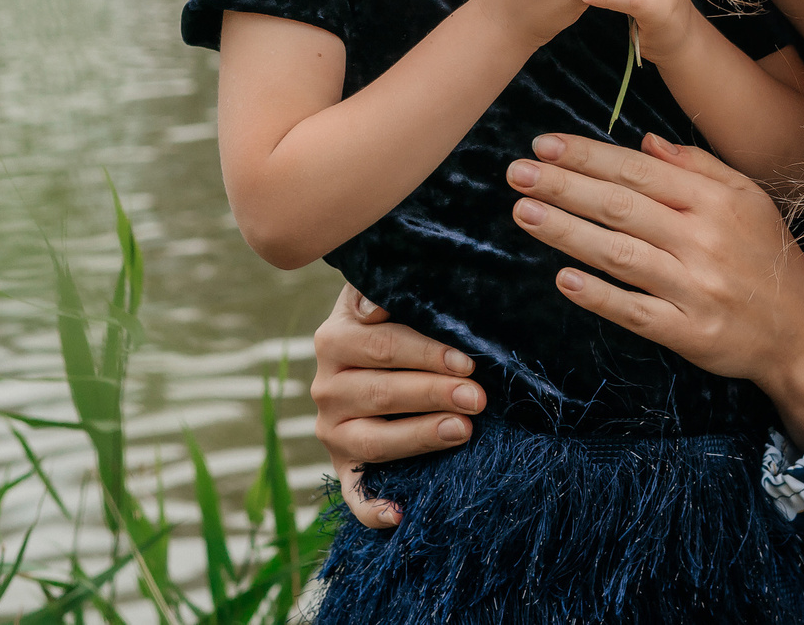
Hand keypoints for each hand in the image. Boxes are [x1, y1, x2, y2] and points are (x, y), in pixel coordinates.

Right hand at [309, 284, 485, 527]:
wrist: (361, 358)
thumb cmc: (390, 320)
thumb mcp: (382, 295)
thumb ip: (380, 288)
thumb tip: (378, 305)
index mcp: (334, 340)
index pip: (383, 347)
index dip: (426, 354)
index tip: (467, 361)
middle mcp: (326, 387)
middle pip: (382, 393)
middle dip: (434, 394)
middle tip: (477, 396)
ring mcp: (331, 431)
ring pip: (373, 441)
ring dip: (419, 438)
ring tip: (463, 431)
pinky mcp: (341, 467)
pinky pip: (353, 494)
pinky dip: (373, 509)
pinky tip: (401, 514)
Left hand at [506, 133, 803, 448]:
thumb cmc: (769, 259)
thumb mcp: (748, 199)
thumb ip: (697, 166)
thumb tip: (645, 141)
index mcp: (716, 201)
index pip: (639, 170)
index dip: (589, 156)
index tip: (545, 145)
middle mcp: (703, 240)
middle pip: (622, 206)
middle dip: (564, 186)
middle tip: (517, 172)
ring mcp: (695, 288)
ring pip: (620, 254)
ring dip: (567, 232)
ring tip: (523, 213)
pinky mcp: (689, 332)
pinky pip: (635, 311)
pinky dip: (599, 296)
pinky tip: (563, 278)